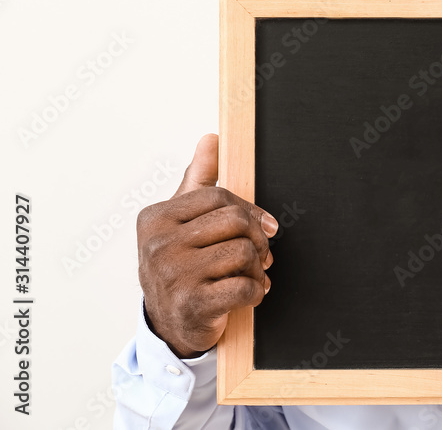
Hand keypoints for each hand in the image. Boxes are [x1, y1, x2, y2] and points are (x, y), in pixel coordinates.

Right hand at [136, 133, 277, 357]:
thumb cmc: (181, 265)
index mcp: (156, 218)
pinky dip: (256, 291)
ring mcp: (173, 275)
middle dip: (257, 239)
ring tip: (252, 275)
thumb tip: (211, 138)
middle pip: (235, 222)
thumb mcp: (183, 221)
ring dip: (258, 267)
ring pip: (243, 253)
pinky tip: (250, 294)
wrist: (169, 325)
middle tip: (261, 254)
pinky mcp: (191, 305)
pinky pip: (244, 286)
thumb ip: (198, 179)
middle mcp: (158, 245)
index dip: (250, 211)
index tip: (264, 227)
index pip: (220, 197)